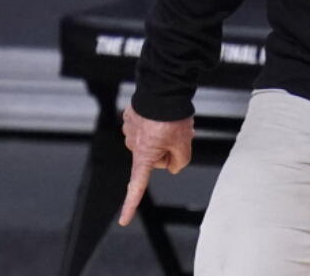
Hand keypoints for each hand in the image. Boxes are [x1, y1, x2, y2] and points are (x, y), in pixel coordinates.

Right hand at [119, 105, 193, 226]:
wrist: (163, 89)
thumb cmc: (172, 116)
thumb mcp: (184, 143)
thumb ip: (180, 161)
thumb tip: (173, 166)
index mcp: (144, 155)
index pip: (137, 186)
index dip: (131, 205)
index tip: (124, 220)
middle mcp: (132, 145)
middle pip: (155, 158)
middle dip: (167, 150)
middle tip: (179, 135)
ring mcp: (129, 131)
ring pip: (151, 142)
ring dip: (162, 135)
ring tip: (172, 122)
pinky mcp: (130, 118)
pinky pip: (146, 127)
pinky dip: (155, 123)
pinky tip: (161, 115)